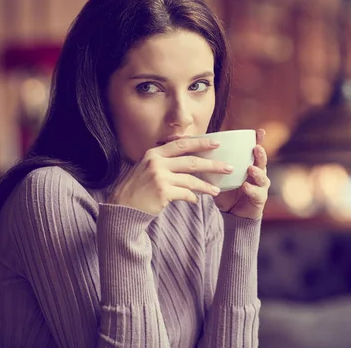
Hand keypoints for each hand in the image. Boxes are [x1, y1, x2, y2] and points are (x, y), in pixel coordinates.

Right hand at [108, 138, 232, 213]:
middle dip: (212, 164)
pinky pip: (185, 193)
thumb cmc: (137, 188)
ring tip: (216, 190)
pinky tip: (196, 200)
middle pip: (191, 161)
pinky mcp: (162, 192)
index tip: (216, 143)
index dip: (200, 143)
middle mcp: (156, 162)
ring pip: (191, 179)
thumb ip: (164, 161)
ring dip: (206, 186)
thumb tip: (190, 158)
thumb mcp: (147, 168)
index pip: (182, 144)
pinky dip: (192, 197)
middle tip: (227, 167)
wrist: (122, 207)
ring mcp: (159, 177)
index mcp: (154, 153)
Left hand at [214, 129, 269, 218]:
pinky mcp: (259, 200)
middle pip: (262, 162)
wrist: (232, 213)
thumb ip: (212, 163)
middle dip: (261, 154)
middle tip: (256, 148)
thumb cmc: (226, 191)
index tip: (260, 131)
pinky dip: (251, 189)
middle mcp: (258, 174)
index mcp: (250, 165)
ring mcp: (260, 187)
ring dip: (257, 172)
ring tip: (251, 168)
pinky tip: (245, 186)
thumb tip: (194, 147)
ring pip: (262, 178)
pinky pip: (256, 194)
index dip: (259, 141)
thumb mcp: (219, 175)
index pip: (255, 151)